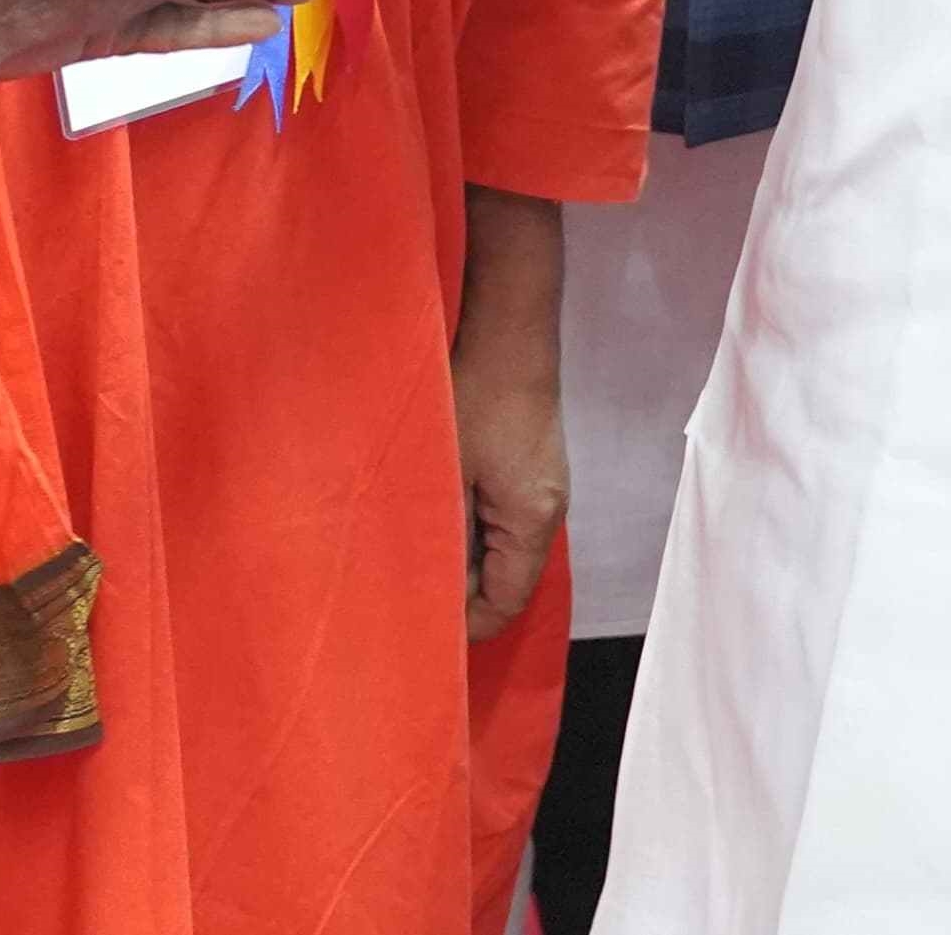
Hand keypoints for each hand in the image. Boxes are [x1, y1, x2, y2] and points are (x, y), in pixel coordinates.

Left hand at [454, 187, 566, 643]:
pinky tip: (433, 513)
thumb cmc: (474, 396)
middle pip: (506, 581)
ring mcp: (542, 488)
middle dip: (459, 593)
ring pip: (501, 549)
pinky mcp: (531, 465)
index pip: (504, 605)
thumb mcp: (446, 471)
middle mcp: (547, 513)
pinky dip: (470, 527)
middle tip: (403, 591)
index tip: (415, 624)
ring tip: (410, 555)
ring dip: (461, 556)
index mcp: (532, 524)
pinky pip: (502, 519)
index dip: (462, 624)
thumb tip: (423, 588)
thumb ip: (439, 533)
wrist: (509, 325)